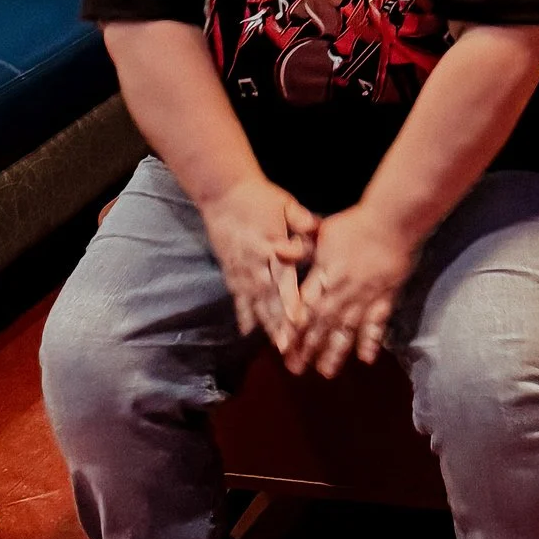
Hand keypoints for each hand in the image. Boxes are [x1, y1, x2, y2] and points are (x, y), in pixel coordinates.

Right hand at [199, 172, 321, 341]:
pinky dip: (243, 313)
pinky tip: (248, 331)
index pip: (283, 278)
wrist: (223, 193)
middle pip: (269, 297)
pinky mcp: (231, 269)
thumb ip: (300, 218)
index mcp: (271, 246)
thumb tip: (315, 227)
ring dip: (265, 324)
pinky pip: (238, 296)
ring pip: (255, 301)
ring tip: (276, 345)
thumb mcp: (283, 202)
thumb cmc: (259, 197)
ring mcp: (242, 268)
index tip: (299, 319)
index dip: (290, 299)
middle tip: (288, 346)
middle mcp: (256, 262)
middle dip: (279, 323)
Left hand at [286, 201, 417, 376]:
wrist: (393, 221)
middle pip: (322, 323)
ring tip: (325, 372)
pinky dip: (371, 341)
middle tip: (295, 368)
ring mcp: (365, 297)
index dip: (293, 327)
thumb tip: (278, 251)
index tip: (282, 347)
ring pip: (347, 329)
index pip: (304, 305)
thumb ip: (302, 245)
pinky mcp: (385, 298)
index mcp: (325, 273)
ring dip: (335, 352)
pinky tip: (367, 358)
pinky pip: (377, 324)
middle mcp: (342, 290)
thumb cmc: (356, 223)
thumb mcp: (324, 230)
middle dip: (308, 347)